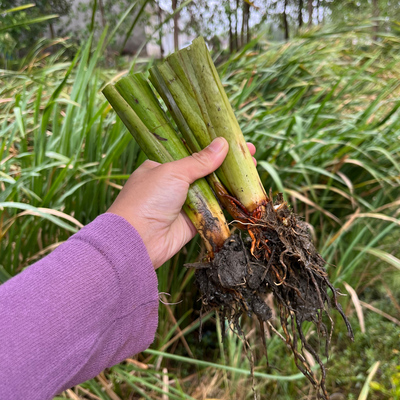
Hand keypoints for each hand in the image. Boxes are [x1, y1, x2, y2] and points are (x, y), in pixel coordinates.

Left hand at [108, 138, 256, 268]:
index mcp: (163, 165)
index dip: (212, 145)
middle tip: (250, 153)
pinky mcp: (194, 220)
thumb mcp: (173, 172)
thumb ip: (199, 160)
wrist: (137, 240)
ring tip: (252, 169)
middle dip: (227, 162)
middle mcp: (174, 183)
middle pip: (206, 169)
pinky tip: (245, 192)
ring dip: (231, 180)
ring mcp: (185, 202)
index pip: (192, 150)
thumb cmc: (147, 199)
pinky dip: (228, 201)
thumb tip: (222, 144)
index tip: (232, 139)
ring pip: (213, 188)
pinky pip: (215, 209)